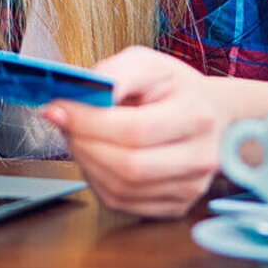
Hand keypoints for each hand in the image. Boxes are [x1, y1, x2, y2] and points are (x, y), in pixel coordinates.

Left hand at [41, 46, 230, 217]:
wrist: (209, 113)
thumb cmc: (172, 87)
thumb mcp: (145, 62)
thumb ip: (112, 72)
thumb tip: (76, 93)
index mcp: (195, 115)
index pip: (136, 130)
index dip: (88, 121)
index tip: (58, 108)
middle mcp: (200, 157)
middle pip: (129, 165)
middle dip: (82, 142)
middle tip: (63, 121)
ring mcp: (190, 187)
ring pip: (121, 188)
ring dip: (85, 161)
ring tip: (77, 134)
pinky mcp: (174, 205)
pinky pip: (122, 202)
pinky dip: (96, 179)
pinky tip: (93, 154)